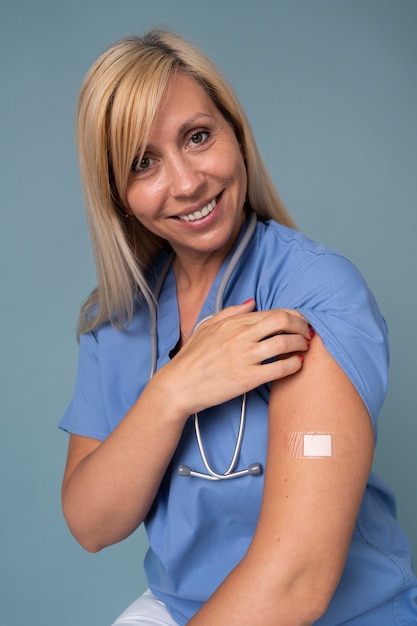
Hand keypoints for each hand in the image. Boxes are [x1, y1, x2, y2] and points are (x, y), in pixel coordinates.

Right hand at [153, 299, 312, 417]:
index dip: (293, 317)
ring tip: (304, 348)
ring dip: (300, 344)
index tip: (299, 323)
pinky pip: (279, 369)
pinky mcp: (247, 379)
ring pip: (284, 343)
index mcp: (233, 323)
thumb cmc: (191, 358)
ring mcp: (244, 357)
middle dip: (301, 326)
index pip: (273, 312)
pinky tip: (296, 365)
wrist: (178, 386)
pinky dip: (293, 365)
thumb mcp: (206, 327)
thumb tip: (253, 302)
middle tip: (307, 333)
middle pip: (283, 321)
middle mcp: (240, 336)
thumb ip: (231, 312)